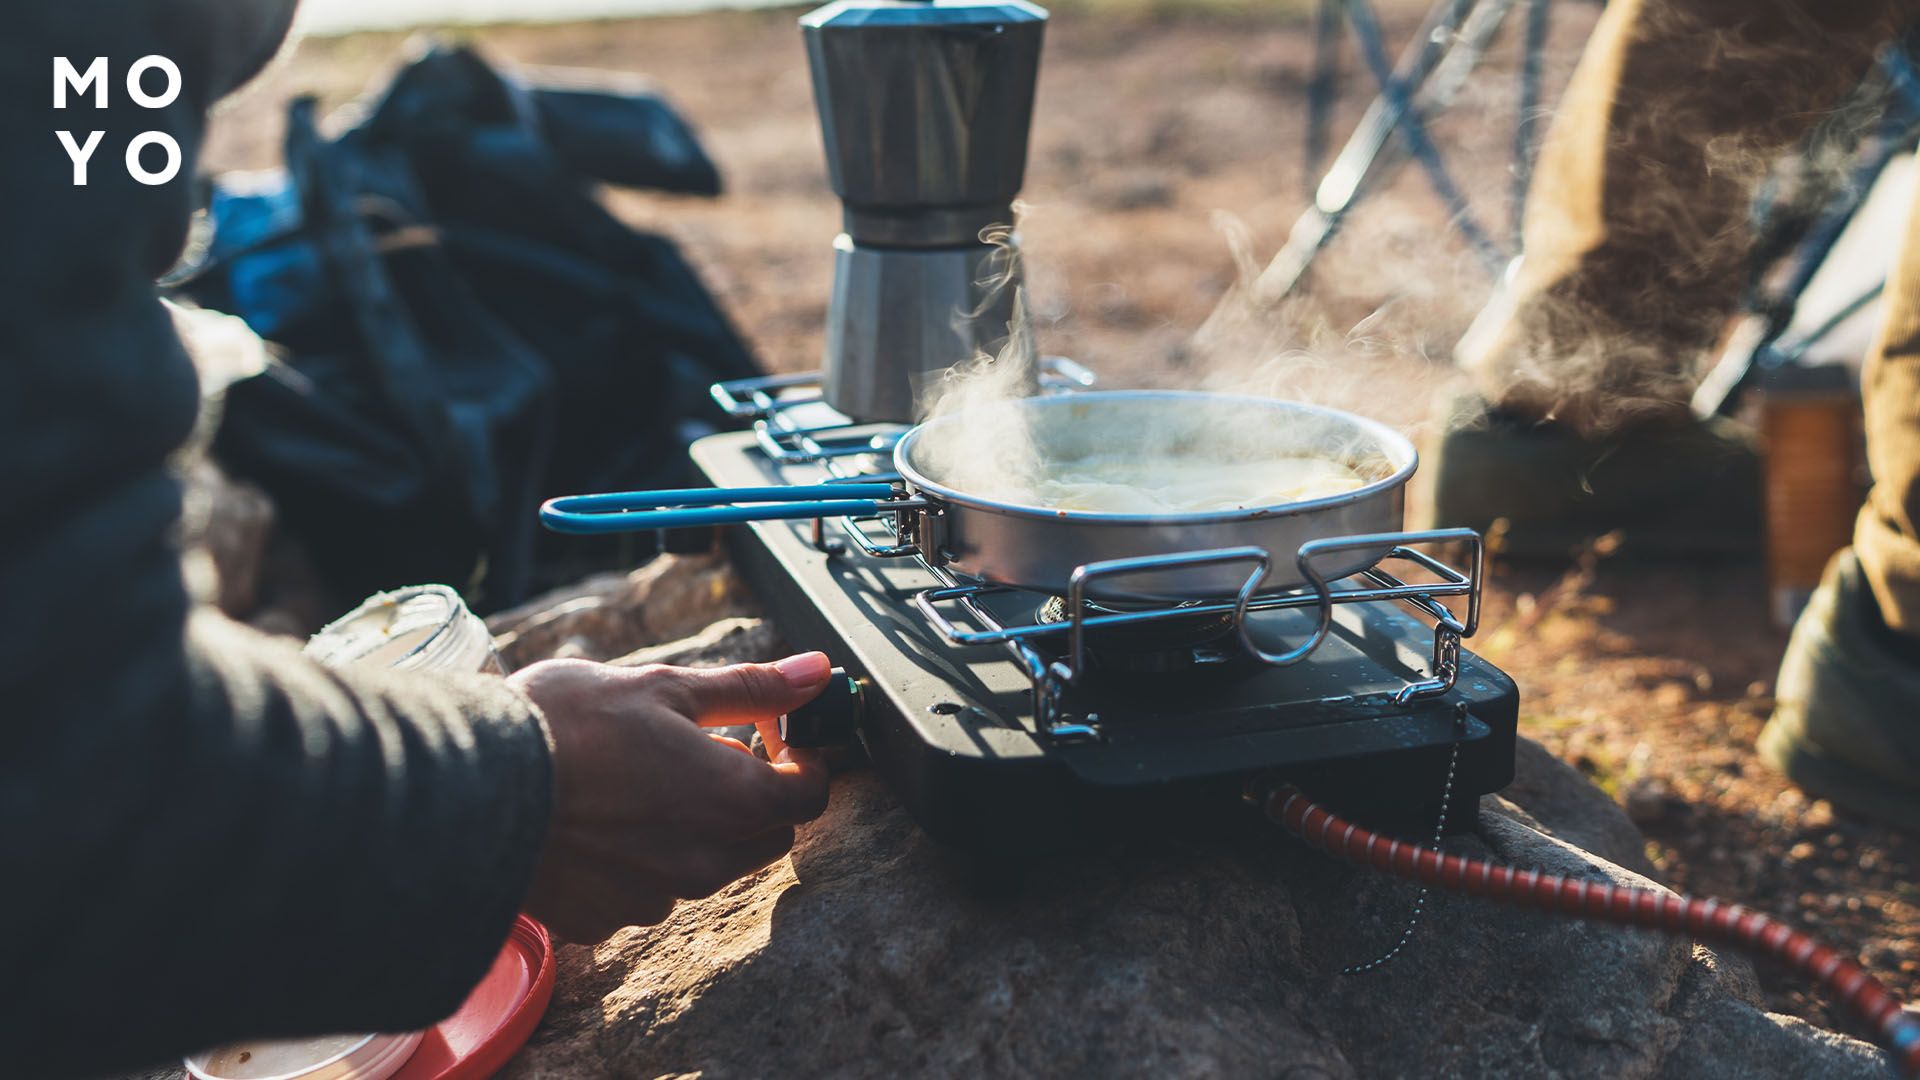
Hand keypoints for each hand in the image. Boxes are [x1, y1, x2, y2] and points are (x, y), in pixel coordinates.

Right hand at [508, 652, 832, 942]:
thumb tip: (817, 674)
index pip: (811, 794)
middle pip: (765, 834)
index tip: (768, 731)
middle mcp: (706, 864)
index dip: (799, 757)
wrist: (468, 786)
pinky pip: (643, 890)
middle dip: (751, 793)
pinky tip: (597, 819)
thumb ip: (750, 689)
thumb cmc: (566, 727)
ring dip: (694, 827)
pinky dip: (638, 859)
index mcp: (735, 801)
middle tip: (702, 747)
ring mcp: (653, 899)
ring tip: (638, 779)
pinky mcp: (603, 919)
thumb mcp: (666, 687)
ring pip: (705, 864)